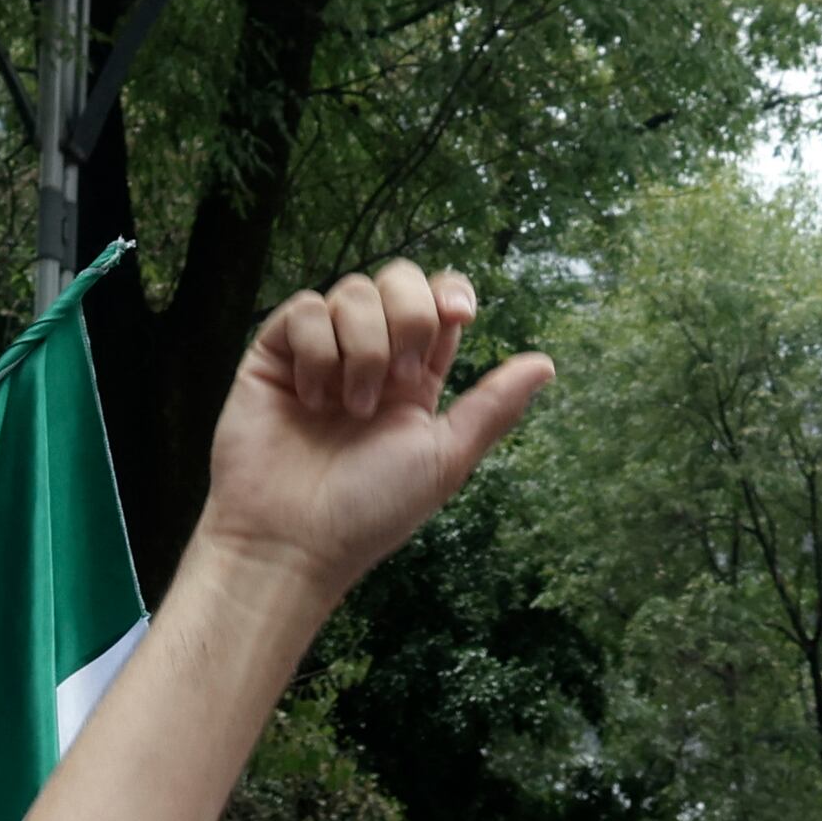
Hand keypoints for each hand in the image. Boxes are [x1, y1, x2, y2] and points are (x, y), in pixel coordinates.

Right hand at [188, 262, 556, 603]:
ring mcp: (321, 354)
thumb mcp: (445, 458)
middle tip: (399, 378)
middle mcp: (369, 358)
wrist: (294, 540)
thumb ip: (492, 406)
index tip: (459, 316)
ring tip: (349, 409)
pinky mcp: (275, 355)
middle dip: (410, 317)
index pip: (437, 303)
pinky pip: (305, 310)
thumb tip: (546, 363)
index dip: (450, 293)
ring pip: (354, 291)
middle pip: (399, 281)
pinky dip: (317, 350)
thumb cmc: (370, 511)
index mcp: (414, 380)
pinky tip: (311, 398)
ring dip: (362, 348)